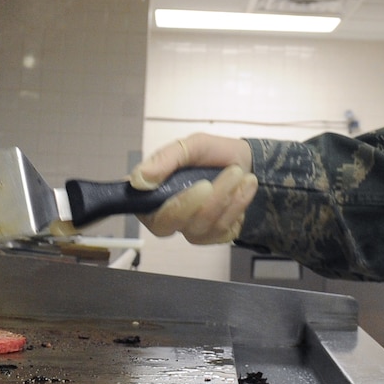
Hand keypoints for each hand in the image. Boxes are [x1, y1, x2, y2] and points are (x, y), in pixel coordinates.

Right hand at [133, 134, 255, 243]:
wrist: (245, 163)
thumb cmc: (212, 154)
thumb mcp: (192, 145)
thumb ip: (165, 159)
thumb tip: (138, 180)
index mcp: (151, 194)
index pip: (143, 210)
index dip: (167, 204)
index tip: (202, 185)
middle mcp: (166, 216)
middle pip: (173, 222)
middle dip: (208, 198)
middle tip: (233, 172)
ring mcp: (189, 229)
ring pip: (201, 225)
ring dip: (228, 196)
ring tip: (240, 173)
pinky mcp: (211, 237)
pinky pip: (221, 231)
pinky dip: (237, 206)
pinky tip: (244, 189)